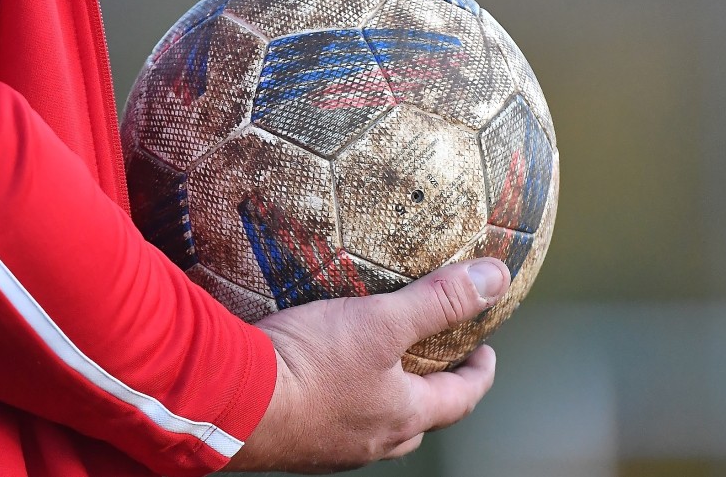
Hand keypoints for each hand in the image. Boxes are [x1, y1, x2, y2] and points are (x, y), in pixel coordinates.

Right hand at [223, 258, 511, 473]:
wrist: (229, 402)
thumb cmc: (311, 364)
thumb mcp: (381, 320)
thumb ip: (440, 300)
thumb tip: (496, 278)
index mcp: (402, 416)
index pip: (460, 399)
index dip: (479, 374)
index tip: (485, 351)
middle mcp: (372, 441)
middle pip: (419, 420)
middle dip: (433, 390)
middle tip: (435, 359)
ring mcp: (331, 447)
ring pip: (375, 425)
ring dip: (386, 399)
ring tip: (379, 365)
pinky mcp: (294, 441)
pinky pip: (333, 423)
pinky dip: (344, 401)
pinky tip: (325, 377)